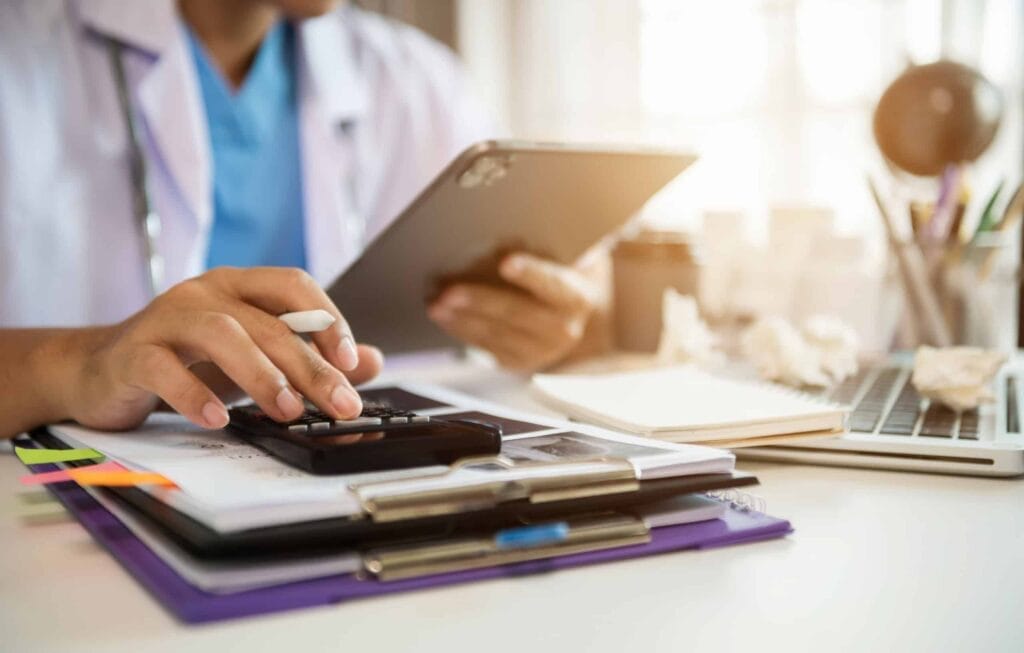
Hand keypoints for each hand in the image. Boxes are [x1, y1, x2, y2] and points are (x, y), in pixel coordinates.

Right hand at [57, 267, 382, 430]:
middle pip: (267, 322)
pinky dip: (195, 394)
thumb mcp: (254, 357)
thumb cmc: (188, 360)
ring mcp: (166, 318)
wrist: (101, 370)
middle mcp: (205, 293)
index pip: (293, 286)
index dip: (328, 318)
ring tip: (287, 411)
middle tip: (339, 404)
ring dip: (260, 374)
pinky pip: (165, 368)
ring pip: (221, 333)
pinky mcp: (133, 352)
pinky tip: (218, 418)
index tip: (353, 361)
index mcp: (239, 286)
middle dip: (309, 366)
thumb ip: (311, 357)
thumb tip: (372, 362)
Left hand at [428, 253, 597, 371]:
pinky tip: (444, 317)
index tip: (506, 262)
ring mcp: (539, 351)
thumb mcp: (563, 261)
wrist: (572, 318)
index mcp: (575, 298)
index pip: (552, 283)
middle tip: (449, 291)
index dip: (530, 273)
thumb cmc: (559, 277)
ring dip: (461, 318)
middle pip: (516, 312)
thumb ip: (542, 248)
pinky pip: (485, 347)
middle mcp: (562, 330)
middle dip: (479, 301)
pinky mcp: (517, 362)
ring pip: (495, 333)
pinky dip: (461, 330)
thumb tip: (499, 234)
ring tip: (435, 304)